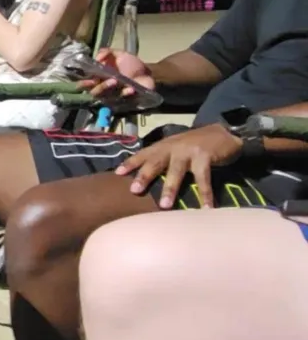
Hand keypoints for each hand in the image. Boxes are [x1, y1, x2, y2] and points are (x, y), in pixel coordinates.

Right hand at [84, 48, 154, 97]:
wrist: (147, 74)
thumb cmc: (130, 64)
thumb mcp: (118, 54)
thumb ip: (107, 52)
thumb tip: (97, 58)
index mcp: (98, 78)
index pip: (84, 84)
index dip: (83, 84)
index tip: (89, 80)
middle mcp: (103, 89)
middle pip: (95, 93)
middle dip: (101, 87)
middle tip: (111, 80)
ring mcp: (113, 98)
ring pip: (107, 98)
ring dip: (113, 91)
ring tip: (120, 83)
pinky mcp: (124, 104)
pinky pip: (122, 102)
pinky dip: (126, 95)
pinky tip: (131, 90)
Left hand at [114, 124, 242, 207]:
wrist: (223, 131)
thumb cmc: (194, 144)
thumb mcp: (174, 148)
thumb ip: (161, 159)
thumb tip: (143, 179)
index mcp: (162, 147)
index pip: (143, 154)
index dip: (130, 163)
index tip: (117, 174)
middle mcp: (172, 148)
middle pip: (155, 162)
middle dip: (144, 176)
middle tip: (134, 190)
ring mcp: (188, 151)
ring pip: (176, 171)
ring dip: (170, 188)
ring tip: (164, 205)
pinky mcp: (204, 156)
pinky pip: (203, 178)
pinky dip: (205, 194)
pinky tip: (206, 208)